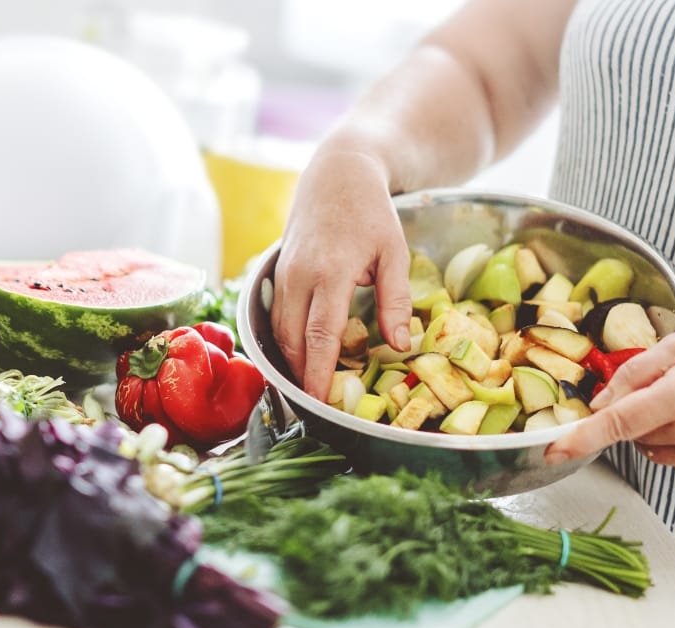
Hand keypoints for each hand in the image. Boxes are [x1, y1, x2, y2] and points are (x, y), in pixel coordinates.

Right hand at [272, 148, 414, 401]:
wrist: (337, 174)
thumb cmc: (371, 213)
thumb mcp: (393, 251)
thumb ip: (395, 300)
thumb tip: (399, 345)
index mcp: (330, 272)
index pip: (320, 335)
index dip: (319, 373)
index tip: (320, 402)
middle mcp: (298, 276)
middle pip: (293, 340)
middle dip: (302, 376)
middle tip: (317, 407)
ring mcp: (283, 274)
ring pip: (280, 330)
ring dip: (292, 361)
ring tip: (310, 387)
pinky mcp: (277, 272)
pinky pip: (275, 315)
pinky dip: (285, 340)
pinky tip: (300, 357)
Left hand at [545, 322, 674, 474]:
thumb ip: (632, 374)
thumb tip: (597, 404)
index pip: (619, 422)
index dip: (581, 438)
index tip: (552, 450)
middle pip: (630, 430)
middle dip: (635, 408)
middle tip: (670, 383)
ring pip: (645, 444)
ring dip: (652, 423)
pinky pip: (666, 453)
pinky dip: (669, 436)